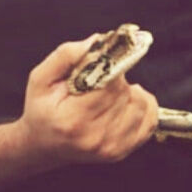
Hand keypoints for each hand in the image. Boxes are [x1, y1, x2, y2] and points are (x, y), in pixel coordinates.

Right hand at [17, 35, 158, 165]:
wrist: (43, 146)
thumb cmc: (42, 110)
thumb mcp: (41, 79)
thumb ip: (65, 56)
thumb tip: (98, 41)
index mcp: (71, 121)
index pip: (108, 85)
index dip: (109, 67)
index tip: (105, 59)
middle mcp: (94, 138)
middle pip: (124, 93)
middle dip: (116, 79)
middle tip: (101, 79)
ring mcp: (111, 147)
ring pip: (141, 104)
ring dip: (129, 92)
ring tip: (110, 93)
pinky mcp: (124, 150)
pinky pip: (151, 119)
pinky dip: (144, 105)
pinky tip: (125, 102)